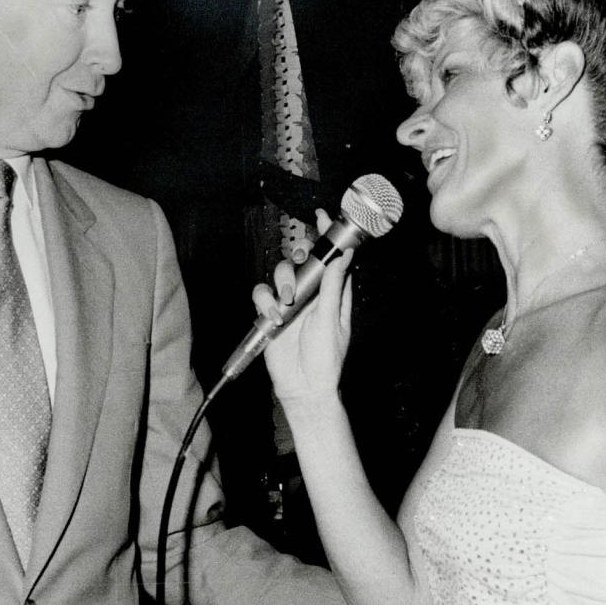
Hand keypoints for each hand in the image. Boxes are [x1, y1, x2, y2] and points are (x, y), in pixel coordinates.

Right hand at [252, 208, 353, 401]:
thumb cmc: (325, 359)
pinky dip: (265, 303)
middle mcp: (310, 293)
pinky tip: (274, 318)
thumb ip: (333, 286)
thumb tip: (344, 256)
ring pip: (278, 273)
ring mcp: (289, 303)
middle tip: (299, 262)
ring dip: (281, 284)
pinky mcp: (270, 313)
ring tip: (288, 305)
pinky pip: (261, 294)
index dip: (327, 236)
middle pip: (300, 259)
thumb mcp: (332, 320)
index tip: (322, 217)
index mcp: (332, 292)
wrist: (303, 387)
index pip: (330, 258)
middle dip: (297, 256)